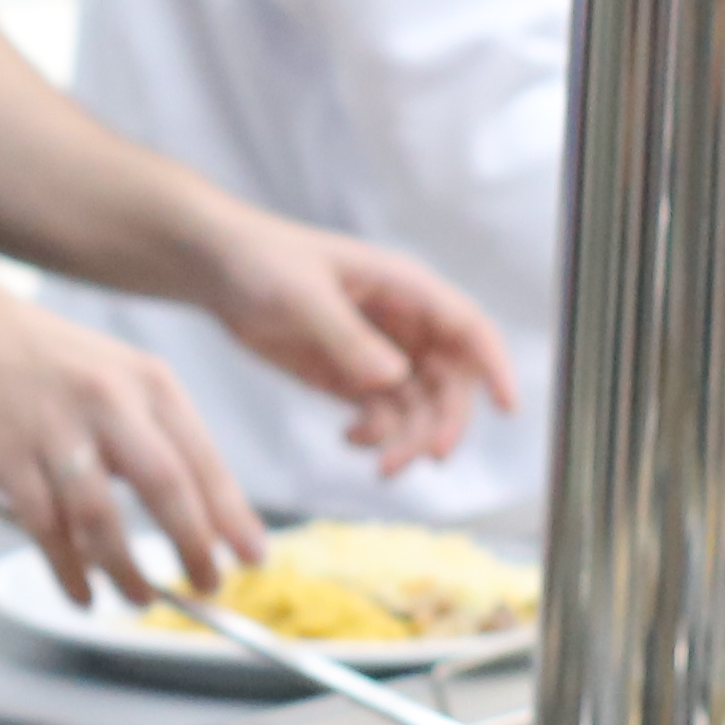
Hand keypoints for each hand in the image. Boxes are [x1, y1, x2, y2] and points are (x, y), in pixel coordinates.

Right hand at [0, 268, 258, 605]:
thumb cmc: (52, 364)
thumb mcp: (120, 378)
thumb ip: (160, 438)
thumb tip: (206, 517)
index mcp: (148, 381)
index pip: (202, 458)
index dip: (232, 515)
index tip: (252, 557)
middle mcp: (107, 399)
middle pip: (165, 486)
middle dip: (193, 547)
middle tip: (207, 586)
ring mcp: (54, 426)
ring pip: (102, 517)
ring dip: (128, 569)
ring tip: (141, 599)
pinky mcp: (6, 455)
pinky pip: (45, 528)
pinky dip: (68, 570)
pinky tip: (81, 592)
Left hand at [184, 216, 513, 477]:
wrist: (216, 269)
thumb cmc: (262, 261)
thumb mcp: (302, 296)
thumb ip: (346, 337)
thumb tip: (394, 377)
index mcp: (403, 289)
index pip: (467, 327)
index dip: (494, 366)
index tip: (508, 407)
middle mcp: (401, 323)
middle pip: (450, 380)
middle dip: (445, 420)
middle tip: (426, 456)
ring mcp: (377, 353)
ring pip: (418, 406)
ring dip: (408, 438)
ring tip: (378, 463)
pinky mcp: (349, 377)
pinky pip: (382, 416)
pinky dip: (374, 436)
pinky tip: (348, 439)